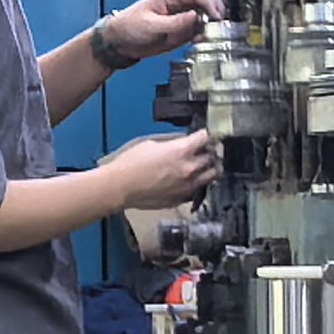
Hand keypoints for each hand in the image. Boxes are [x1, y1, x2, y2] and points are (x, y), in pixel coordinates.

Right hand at [101, 130, 218, 212]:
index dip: (208, 134)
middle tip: (204, 150)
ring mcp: (188, 186)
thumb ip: (173, 143)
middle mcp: (189, 169)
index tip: (208, 135)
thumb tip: (183, 142)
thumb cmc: (130, 165)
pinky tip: (187, 180)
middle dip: (210, 152)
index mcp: (182, 151)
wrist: (120, 187)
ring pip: (212, 176)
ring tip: (201, 166)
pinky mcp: (182, 199)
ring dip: (209, 168)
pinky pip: (198, 190)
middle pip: (214, 157)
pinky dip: (197, 184)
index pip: (208, 137)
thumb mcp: (151, 143)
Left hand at [105, 0, 225, 63]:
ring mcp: (181, 15)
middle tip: (218, 28)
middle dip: (215, 13)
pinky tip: (202, 40)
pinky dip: (204, 33)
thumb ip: (178, 23)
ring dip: (211, 24)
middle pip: (207, 1)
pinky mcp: (181, 28)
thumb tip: (199, 18)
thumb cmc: (128, 28)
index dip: (211, 7)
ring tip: (209, 36)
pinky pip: (199, 28)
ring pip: (206, 14)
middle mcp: (178, 2)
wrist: (117, 42)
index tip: (217, 19)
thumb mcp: (154, 26)